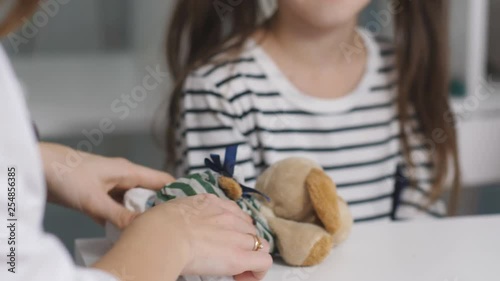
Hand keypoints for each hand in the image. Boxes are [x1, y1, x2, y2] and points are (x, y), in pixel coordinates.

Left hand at [39, 142, 173, 228]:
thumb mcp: (94, 199)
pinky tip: (125, 232)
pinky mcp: (99, 195)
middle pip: (151, 193)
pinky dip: (122, 218)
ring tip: (151, 230)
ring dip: (140, 214)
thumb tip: (142, 228)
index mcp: (129, 171)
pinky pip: (117, 208)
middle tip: (170, 225)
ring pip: (133, 202)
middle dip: (160, 207)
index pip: (163, 180)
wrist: (38, 166)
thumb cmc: (66, 174)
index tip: (189, 206)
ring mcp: (111, 186)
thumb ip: (118, 215)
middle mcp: (124, 177)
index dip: (178, 191)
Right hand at [94, 194, 271, 280]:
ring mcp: (236, 235)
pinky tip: (245, 276)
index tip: (223, 241)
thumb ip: (180, 214)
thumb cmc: (156, 226)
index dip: (232, 229)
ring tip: (238, 270)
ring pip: (260, 243)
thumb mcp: (170, 210)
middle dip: (243, 243)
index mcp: (211, 203)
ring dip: (252, 256)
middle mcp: (228, 216)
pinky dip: (258, 270)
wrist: (162, 236)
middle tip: (228, 258)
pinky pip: (264, 260)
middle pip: (249, 229)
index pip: (234, 213)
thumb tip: (171, 221)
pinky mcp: (239, 256)